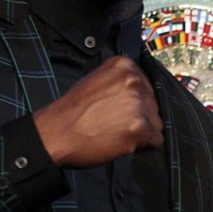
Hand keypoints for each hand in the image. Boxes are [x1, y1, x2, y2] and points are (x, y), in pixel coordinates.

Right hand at [33, 55, 163, 168]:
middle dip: (140, 116)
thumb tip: (142, 95)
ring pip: (156, 123)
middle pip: (153, 104)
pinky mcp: (140, 127)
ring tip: (116, 133)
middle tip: (114, 123)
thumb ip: (121, 83)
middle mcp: (134, 81)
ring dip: (142, 132)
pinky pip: (157, 140)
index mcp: (124, 66)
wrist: (55, 133)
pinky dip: (143, 146)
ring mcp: (138, 104)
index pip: (147, 86)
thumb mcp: (96, 81)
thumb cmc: (72, 111)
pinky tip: (123, 142)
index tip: (119, 108)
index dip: (136, 101)